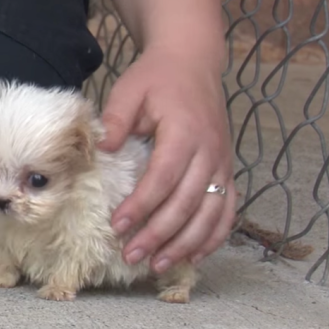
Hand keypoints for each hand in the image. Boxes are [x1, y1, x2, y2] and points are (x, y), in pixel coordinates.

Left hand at [97, 45, 235, 273]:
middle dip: (158, 234)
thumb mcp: (129, 90)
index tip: (117, 226)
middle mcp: (209, 151)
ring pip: (211, 214)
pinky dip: (214, 237)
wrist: (194, 62)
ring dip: (186, 244)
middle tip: (132, 256)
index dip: (141, 205)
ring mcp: (222, 163)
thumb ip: (115, 119)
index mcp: (185, 131)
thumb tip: (101, 149)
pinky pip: (227, 211)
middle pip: (186, 203)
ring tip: (159, 266)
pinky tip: (195, 257)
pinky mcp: (227, 171)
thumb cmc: (157, 78)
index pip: (163, 177)